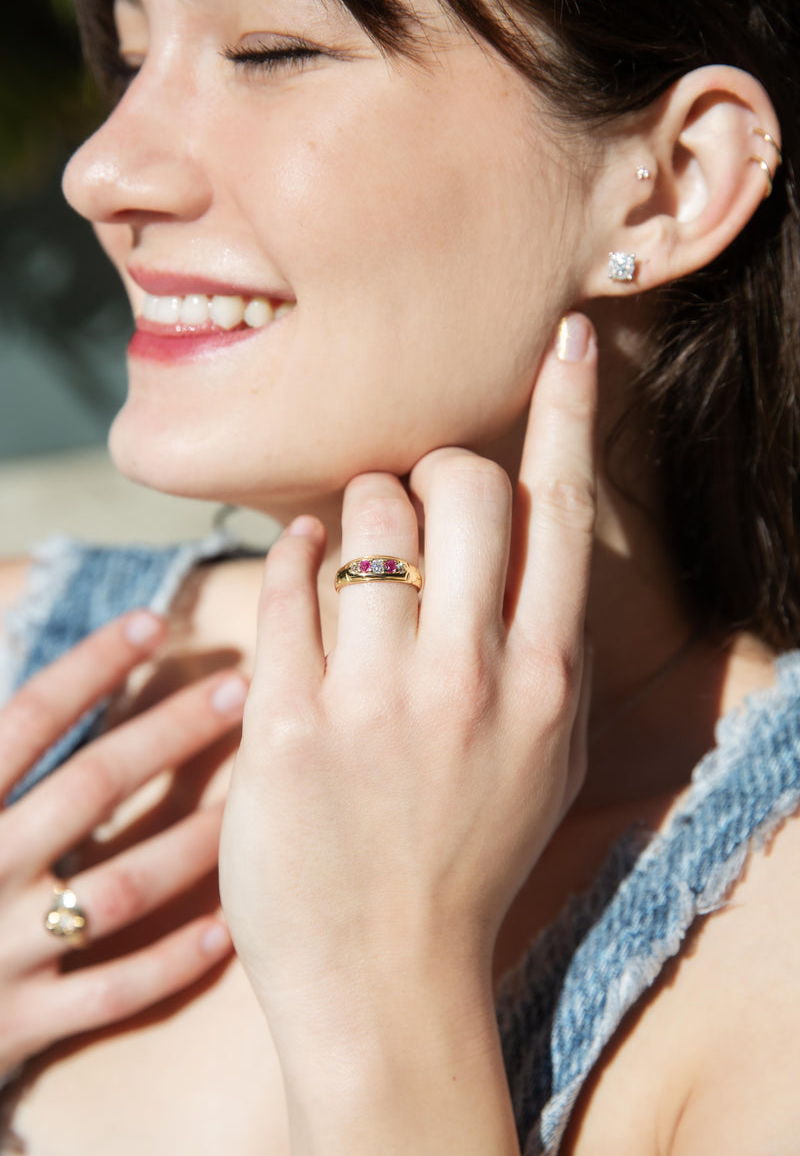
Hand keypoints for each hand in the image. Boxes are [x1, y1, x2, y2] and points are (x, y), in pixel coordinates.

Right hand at [0, 611, 246, 1075]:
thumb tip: (14, 666)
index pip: (28, 719)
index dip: (90, 667)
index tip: (152, 622)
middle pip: (93, 786)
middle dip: (170, 732)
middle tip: (238, 689)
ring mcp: (0, 950)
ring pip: (121, 887)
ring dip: (193, 844)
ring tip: (252, 802)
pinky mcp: (17, 1024)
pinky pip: (111, 993)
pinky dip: (170, 964)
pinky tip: (225, 930)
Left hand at [221, 314, 596, 1050]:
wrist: (389, 979)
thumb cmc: (471, 858)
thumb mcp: (544, 753)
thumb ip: (544, 645)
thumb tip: (523, 540)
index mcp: (545, 680)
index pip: (564, 511)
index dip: (569, 410)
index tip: (569, 338)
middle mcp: (470, 676)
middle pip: (462, 482)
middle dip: (434, 471)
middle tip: (413, 510)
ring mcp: (377, 701)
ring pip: (367, 512)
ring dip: (355, 512)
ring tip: (350, 558)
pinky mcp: (290, 724)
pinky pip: (288, 579)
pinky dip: (292, 552)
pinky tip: (300, 567)